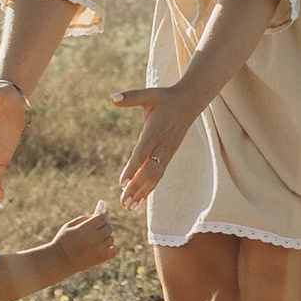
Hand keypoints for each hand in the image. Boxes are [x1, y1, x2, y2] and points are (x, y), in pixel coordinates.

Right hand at [52, 209, 118, 275]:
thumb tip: (97, 215)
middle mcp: (94, 238)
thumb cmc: (62, 242)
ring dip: (105, 238)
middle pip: (108, 227)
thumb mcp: (69, 226)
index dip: (101, 217)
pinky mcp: (101, 258)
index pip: (102, 217)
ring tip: (96, 241)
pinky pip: (114, 250)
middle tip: (96, 230)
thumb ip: (84, 218)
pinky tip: (103, 248)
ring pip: (111, 239)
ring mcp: (99, 249)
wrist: (59, 261)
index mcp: (86, 228)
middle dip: (103, 227)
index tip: (98, 219)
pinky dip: (111, 248)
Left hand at [112, 84, 198, 210]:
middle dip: (136, 187)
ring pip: (155, 176)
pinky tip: (140, 198)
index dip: (133, 167)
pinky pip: (159, 174)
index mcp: (155, 130)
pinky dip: (149, 187)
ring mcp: (167, 152)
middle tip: (123, 202)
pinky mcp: (169, 155)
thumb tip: (111, 98)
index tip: (122, 181)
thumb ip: (130, 97)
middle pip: (149, 170)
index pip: (142, 152)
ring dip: (142, 192)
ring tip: (129, 206)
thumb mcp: (148, 94)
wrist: (189, 102)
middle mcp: (162, 145)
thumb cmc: (165, 98)